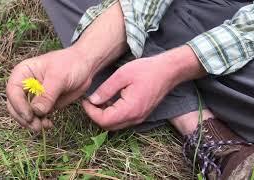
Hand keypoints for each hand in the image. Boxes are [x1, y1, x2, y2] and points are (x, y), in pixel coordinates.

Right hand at [6, 48, 92, 130]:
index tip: (29, 116)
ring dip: (32, 123)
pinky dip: (40, 122)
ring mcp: (34, 96)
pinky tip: (49, 124)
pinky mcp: (44, 105)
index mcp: (23, 72)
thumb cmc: (70, 64)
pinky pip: (37, 117)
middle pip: (15, 105)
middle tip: (36, 126)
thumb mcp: (59, 77)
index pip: (13, 91)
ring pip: (24, 114)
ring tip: (44, 126)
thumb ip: (47, 94)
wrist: (84, 66)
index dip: (18, 105)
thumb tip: (36, 111)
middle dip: (24, 117)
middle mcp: (25, 85)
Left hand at [83, 46, 205, 130]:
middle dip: (96, 115)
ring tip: (99, 100)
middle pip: (109, 126)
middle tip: (90, 101)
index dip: (91, 112)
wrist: (168, 70)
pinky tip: (111, 100)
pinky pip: (123, 120)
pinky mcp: (141, 115)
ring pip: (116, 125)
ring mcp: (139, 118)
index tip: (85, 100)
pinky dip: (113, 114)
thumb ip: (106, 89)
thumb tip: (92, 100)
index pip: (104, 120)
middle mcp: (135, 118)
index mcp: (130, 109)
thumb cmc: (146, 70)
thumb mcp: (122, 75)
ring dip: (104, 115)